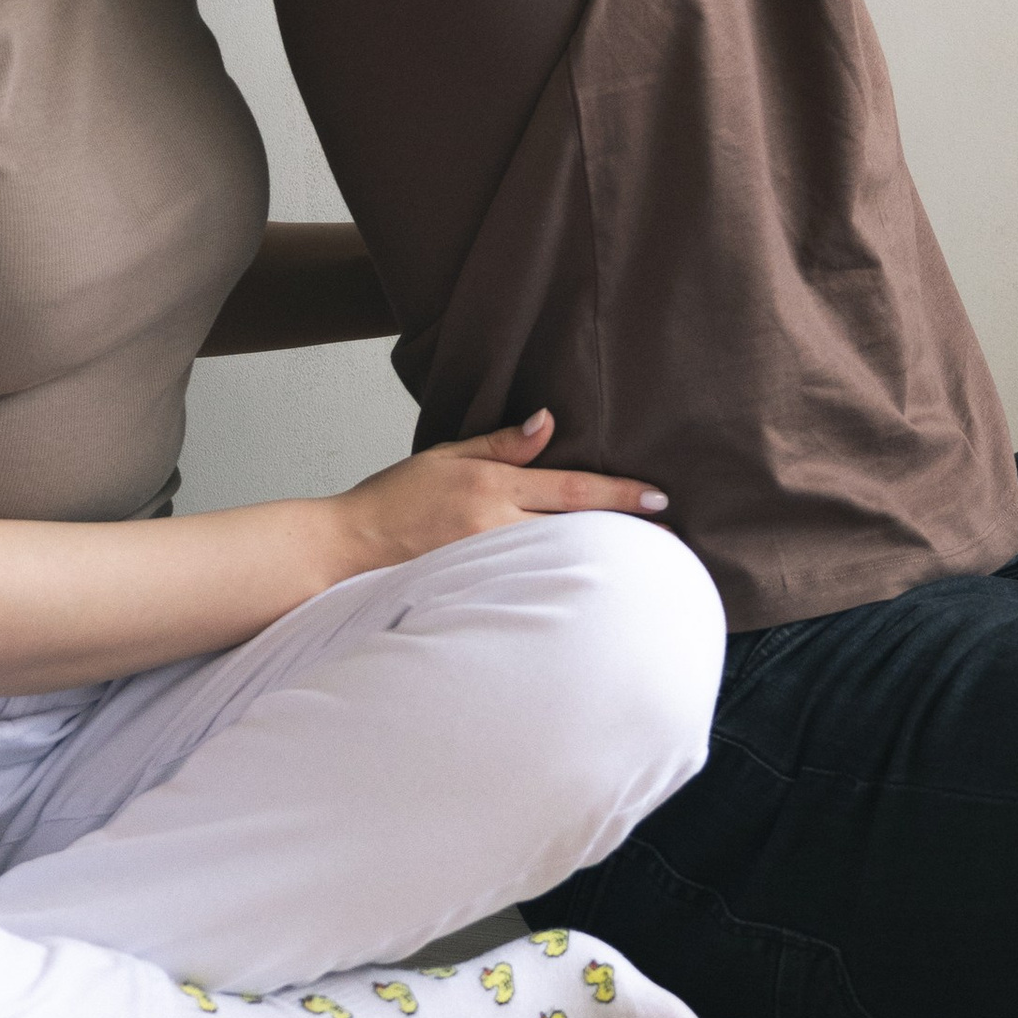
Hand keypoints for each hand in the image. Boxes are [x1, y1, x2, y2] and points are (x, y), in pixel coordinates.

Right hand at [334, 408, 668, 574]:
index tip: (660, 500)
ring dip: (599, 562)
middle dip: (625, 534)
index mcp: (492, 487)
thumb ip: (500, 443)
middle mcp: (494, 526)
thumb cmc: (392, 499)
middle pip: (575, 531)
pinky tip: (583, 595)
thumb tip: (547, 422)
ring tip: (641, 568)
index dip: (620, 495)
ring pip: (557, 562)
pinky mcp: (473, 591)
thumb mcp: (446, 455)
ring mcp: (485, 564)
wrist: (345, 546)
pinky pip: (527, 586)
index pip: (571, 489)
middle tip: (672, 541)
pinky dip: (559, 586)